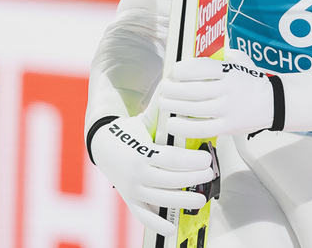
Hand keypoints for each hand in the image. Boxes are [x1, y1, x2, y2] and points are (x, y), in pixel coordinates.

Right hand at [90, 113, 214, 235]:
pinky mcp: (129, 200)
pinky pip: (143, 215)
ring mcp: (132, 189)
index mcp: (141, 152)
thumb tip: (178, 83)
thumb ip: (163, 108)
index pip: (172, 159)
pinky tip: (172, 228)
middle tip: (209, 173)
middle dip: (193, 178)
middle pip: (170, 180)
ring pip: (161, 200)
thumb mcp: (145, 118)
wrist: (102, 145)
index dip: (192, 160)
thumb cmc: (130, 130)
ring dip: (183, 201)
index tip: (207, 157)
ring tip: (202, 199)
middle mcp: (136, 174)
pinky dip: (157, 223)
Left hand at [157, 50, 275, 138]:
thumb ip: (223, 54)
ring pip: (193, 109)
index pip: (201, 68)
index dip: (183, 69)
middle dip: (172, 88)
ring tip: (163, 102)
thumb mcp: (241, 61)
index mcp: (230, 71)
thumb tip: (200, 47)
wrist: (274, 103)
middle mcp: (228, 90)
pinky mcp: (227, 127)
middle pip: (192, 90)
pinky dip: (183, 126)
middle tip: (164, 87)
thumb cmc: (253, 81)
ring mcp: (227, 110)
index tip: (174, 71)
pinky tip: (172, 123)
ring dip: (173, 105)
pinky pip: (201, 128)